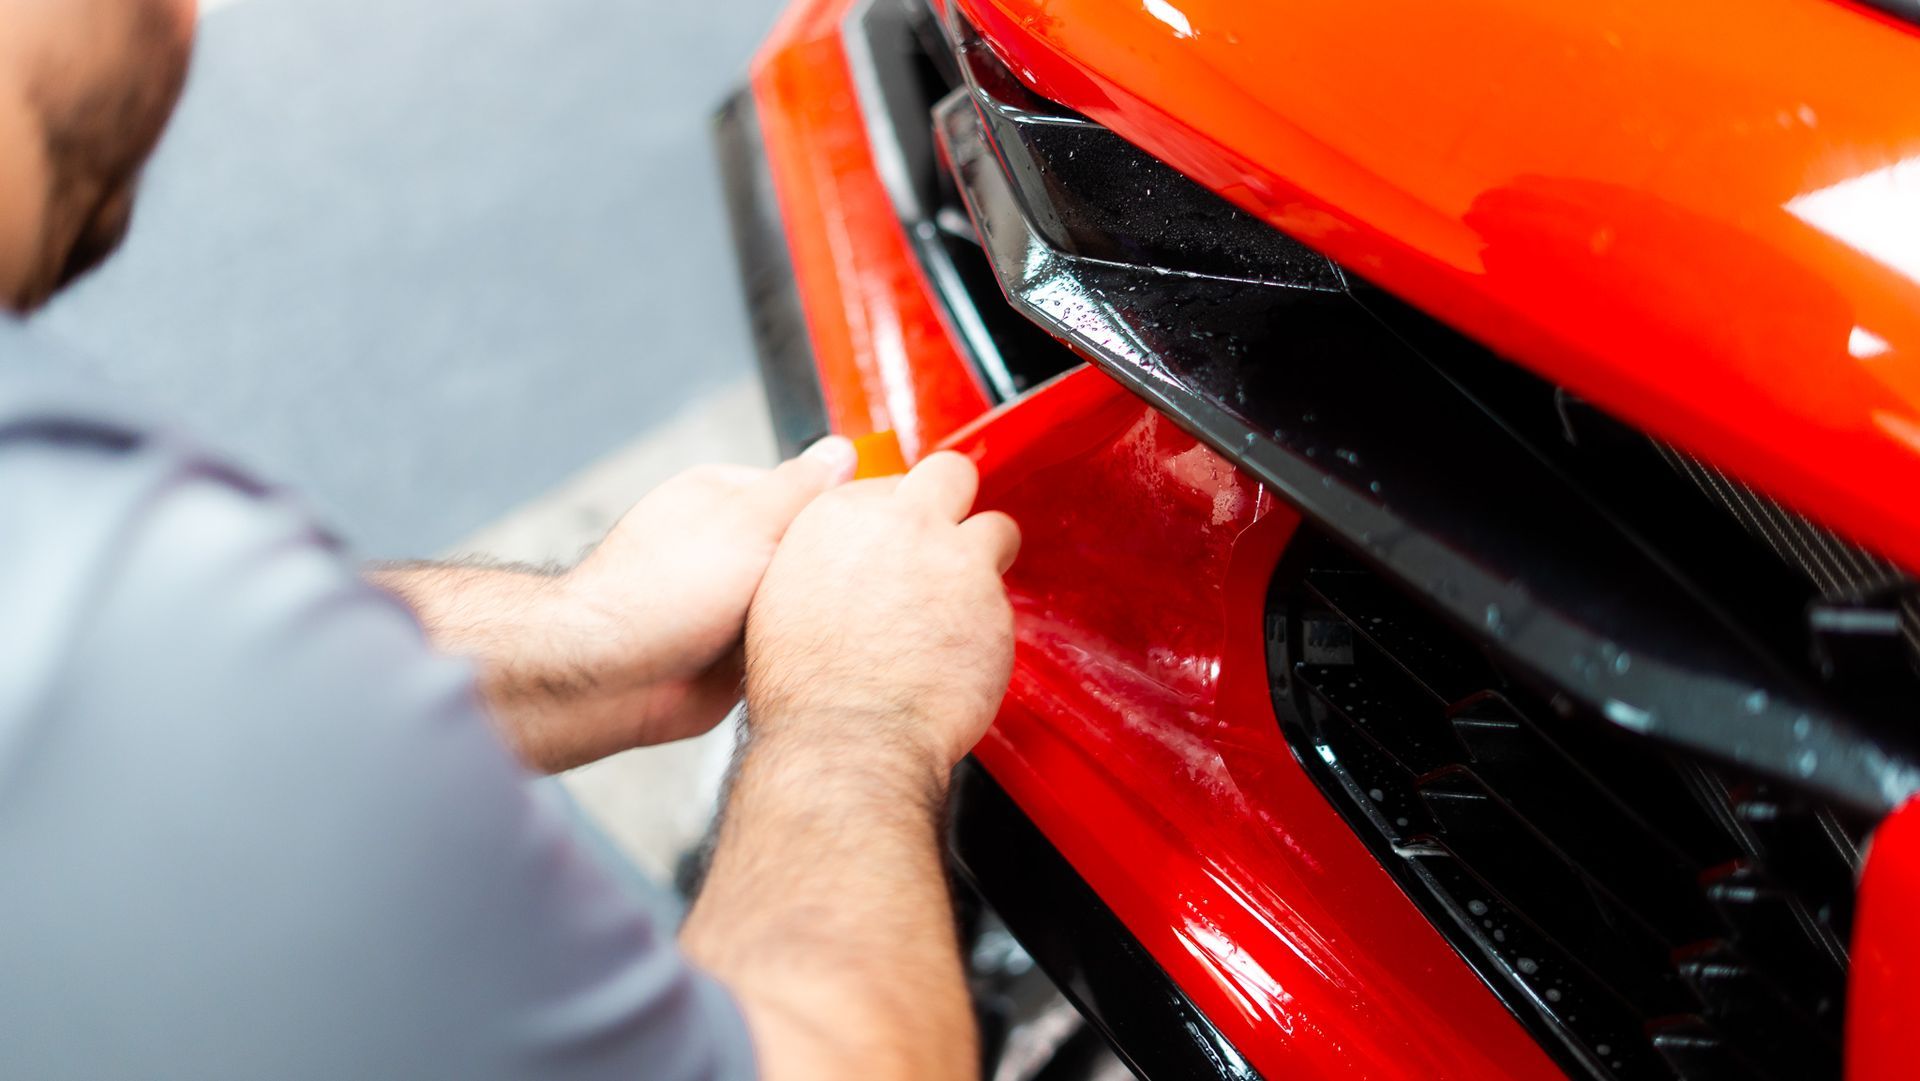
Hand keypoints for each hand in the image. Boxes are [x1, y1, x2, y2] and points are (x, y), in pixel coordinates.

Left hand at [536, 438, 859, 757]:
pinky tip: (808, 659)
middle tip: (850, 591)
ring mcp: (728, 601)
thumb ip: (801, 488)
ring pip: (801, 603)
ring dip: (812, 618)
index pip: (808, 493)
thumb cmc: (661, 592)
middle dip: (828, 574)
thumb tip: (842, 451)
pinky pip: (784, 646)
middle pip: (808, 551)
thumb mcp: (748, 522)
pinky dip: (796, 654)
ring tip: (828, 629)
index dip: (841, 516)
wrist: (608, 680)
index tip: (871, 536)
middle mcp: (727, 547)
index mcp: (725, 497)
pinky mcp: (732, 653)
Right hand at [743, 451, 1019, 777]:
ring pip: (996, 529)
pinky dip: (990, 621)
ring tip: (966, 597)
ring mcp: (955, 559)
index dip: (901, 515)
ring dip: (987, 557)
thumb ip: (823, 558)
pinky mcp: (994, 603)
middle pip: (950, 473)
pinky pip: (1005, 599)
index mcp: (840, 515)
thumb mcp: (781, 597)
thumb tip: (847, 560)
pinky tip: (962, 651)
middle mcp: (903, 524)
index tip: (900, 542)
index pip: (890, 483)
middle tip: (950, 537)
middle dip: (955, 498)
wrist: (845, 739)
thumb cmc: (804, 686)